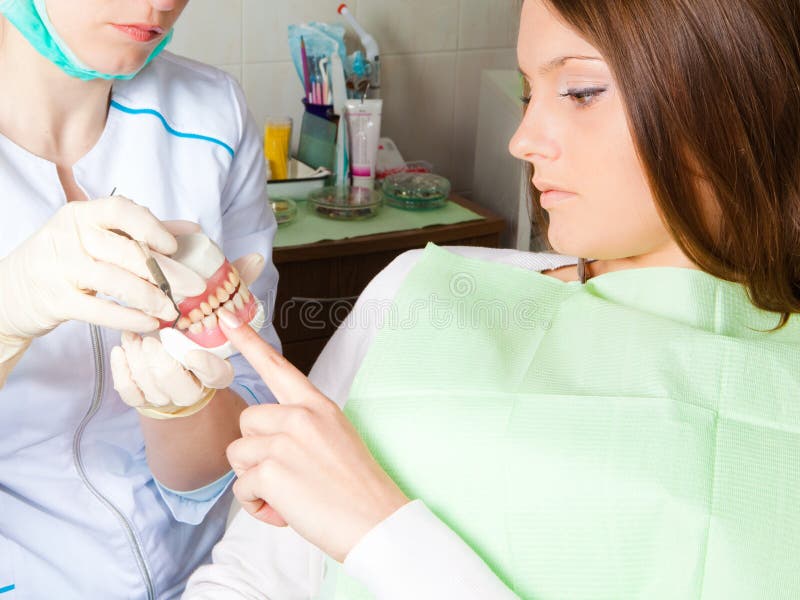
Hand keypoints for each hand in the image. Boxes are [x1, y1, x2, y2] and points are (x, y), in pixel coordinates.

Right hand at [0, 196, 179, 341]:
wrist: (12, 291)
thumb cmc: (68, 260)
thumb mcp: (97, 238)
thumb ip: (144, 232)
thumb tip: (192, 230)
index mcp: (82, 214)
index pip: (120, 210)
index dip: (151, 227)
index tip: (174, 247)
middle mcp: (68, 236)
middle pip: (126, 251)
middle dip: (166, 272)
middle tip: (195, 287)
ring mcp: (59, 268)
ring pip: (114, 281)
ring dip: (151, 298)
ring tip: (174, 310)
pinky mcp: (55, 300)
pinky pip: (99, 310)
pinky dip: (129, 318)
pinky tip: (150, 323)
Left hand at [110, 254, 266, 415]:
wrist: (173, 374)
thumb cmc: (195, 338)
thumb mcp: (216, 315)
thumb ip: (231, 290)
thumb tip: (255, 258)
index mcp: (216, 372)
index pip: (215, 375)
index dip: (203, 365)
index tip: (191, 351)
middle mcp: (192, 389)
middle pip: (175, 381)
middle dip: (160, 356)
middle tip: (155, 332)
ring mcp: (164, 397)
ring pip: (149, 383)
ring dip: (139, 355)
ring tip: (135, 333)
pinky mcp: (140, 399)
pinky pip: (129, 391)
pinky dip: (122, 367)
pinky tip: (122, 347)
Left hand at [220, 311, 409, 562]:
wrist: (377, 522)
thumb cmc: (357, 489)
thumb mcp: (336, 439)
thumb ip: (301, 428)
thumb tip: (263, 441)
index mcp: (318, 406)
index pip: (278, 367)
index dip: (249, 342)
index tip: (226, 320)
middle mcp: (300, 416)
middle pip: (247, 421)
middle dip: (256, 451)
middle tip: (286, 476)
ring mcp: (284, 441)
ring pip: (238, 454)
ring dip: (254, 481)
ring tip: (288, 496)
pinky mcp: (271, 470)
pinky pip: (241, 488)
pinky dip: (257, 507)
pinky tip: (286, 512)